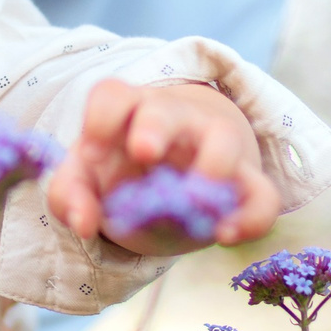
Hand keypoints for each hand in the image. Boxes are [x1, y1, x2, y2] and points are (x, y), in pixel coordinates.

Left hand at [44, 79, 279, 251]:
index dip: (101, 119)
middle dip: (155, 126)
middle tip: (143, 151)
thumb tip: (83, 222)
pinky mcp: (245, 184)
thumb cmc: (124, 173)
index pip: (113, 96)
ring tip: (194, 201)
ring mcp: (213, 147)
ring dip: (213, 164)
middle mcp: (173, 120)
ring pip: (224, 138)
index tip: (89, 155)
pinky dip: (250, 215)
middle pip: (165, 108)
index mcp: (128, 113)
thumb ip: (69, 196)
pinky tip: (225, 235)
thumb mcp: (87, 181)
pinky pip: (261, 194)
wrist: (175, 182)